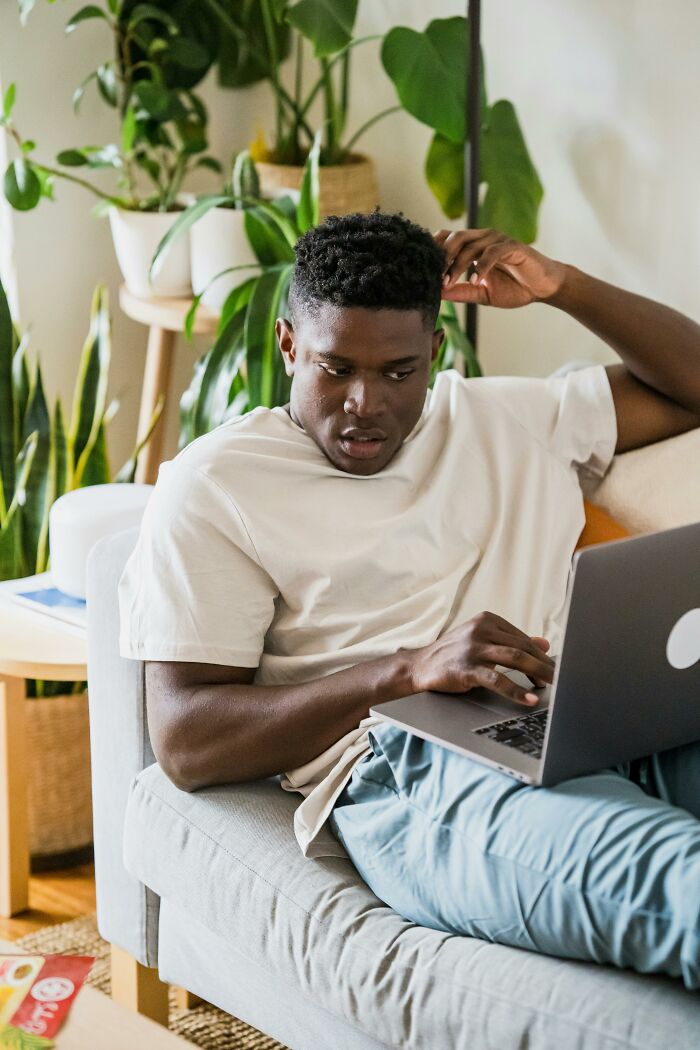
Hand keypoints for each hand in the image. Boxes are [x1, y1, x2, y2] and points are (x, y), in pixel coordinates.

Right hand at [406, 611, 555, 706]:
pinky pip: (497, 679)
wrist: (419, 666)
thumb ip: (511, 641)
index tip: (558, 669)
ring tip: (554, 686)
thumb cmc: (454, 655)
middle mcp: (481, 629)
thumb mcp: (483, 642)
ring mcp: (473, 648)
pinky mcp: (466, 668)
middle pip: (523, 647)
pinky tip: (529, 699)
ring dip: (539, 673)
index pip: (523, 638)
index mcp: (487, 620)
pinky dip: (516, 690)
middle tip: (564, 679)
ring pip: (515, 659)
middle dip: (546, 665)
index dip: (543, 655)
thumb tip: (544, 642)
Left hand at [434, 228, 566, 308]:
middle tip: (434, 277)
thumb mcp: (482, 293)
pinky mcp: (513, 247)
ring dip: (457, 265)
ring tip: (449, 282)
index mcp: (475, 246)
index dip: (435, 250)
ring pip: (471, 245)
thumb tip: (437, 294)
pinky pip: (492, 252)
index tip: (424, 270)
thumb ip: (461, 292)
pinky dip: (481, 266)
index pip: (448, 238)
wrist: (543, 288)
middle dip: (442, 258)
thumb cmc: (514, 288)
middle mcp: (485, 238)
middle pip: (456, 238)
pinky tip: (475, 281)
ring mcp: (499, 240)